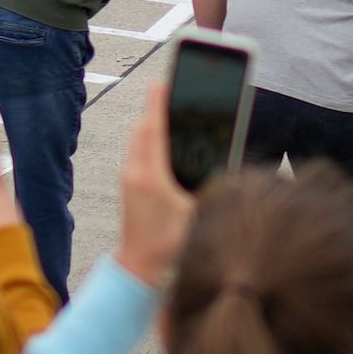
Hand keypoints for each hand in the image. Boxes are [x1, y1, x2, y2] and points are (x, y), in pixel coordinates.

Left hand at [112, 87, 194, 284]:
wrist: (138, 270)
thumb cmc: (169, 247)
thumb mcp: (197, 215)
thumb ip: (210, 189)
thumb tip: (224, 166)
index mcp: (150, 176)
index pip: (153, 130)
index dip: (159, 104)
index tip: (163, 83)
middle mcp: (134, 173)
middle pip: (142, 130)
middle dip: (156, 110)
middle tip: (170, 91)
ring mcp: (128, 180)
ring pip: (137, 142)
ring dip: (151, 125)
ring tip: (168, 112)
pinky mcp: (128, 188)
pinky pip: (137, 153)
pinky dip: (148, 141)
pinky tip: (163, 144)